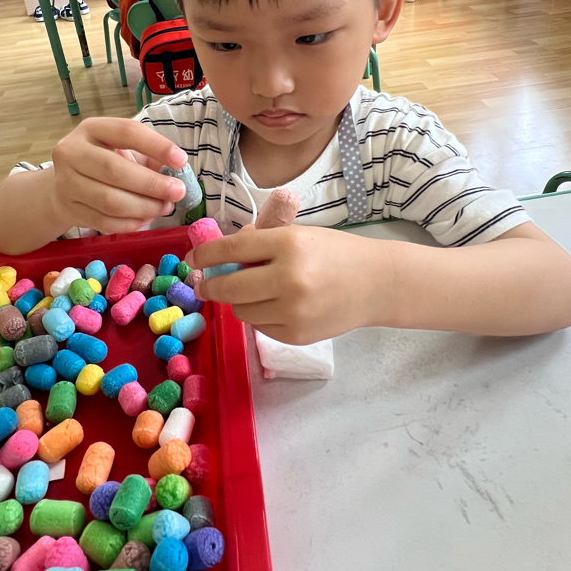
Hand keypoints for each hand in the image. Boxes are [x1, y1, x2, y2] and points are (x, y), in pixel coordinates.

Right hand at [49, 117, 188, 234]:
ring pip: (110, 201)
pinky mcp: (69, 210)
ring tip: (165, 207)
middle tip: (177, 192)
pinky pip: (105, 222)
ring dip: (144, 207)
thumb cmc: (103, 163)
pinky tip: (146, 218)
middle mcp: (72, 152)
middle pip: (114, 170)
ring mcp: (66, 183)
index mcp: (91, 129)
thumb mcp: (123, 149)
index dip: (156, 146)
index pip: (126, 132)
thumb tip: (177, 173)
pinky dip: (131, 223)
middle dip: (151, 184)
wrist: (65, 186)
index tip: (181, 161)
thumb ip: (148, 157)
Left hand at [188, 225, 390, 343]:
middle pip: (228, 287)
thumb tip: (219, 256)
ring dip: (237, 301)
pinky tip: (272, 305)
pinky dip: (258, 315)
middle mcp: (288, 278)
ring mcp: (292, 311)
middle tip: (205, 284)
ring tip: (250, 291)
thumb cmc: (334, 253)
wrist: (376, 284)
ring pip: (240, 310)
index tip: (193, 258)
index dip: (206, 255)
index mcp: (288, 244)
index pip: (232, 249)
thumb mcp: (298, 235)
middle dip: (210, 286)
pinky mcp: (295, 335)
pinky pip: (259, 326)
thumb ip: (260, 243)